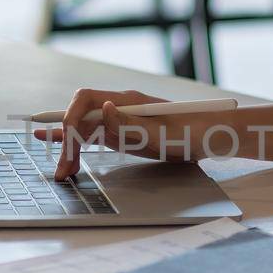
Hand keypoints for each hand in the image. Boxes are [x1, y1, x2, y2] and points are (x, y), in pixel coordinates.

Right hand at [33, 88, 193, 179]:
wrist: (211, 137)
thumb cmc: (192, 131)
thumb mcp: (163, 131)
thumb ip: (131, 122)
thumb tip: (104, 108)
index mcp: (128, 100)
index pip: (86, 99)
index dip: (70, 117)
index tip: (68, 141)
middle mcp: (120, 107)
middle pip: (81, 117)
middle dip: (66, 141)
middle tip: (63, 171)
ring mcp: (120, 121)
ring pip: (84, 130)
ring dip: (69, 149)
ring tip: (62, 172)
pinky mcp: (123, 135)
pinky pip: (95, 139)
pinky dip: (79, 148)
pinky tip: (65, 155)